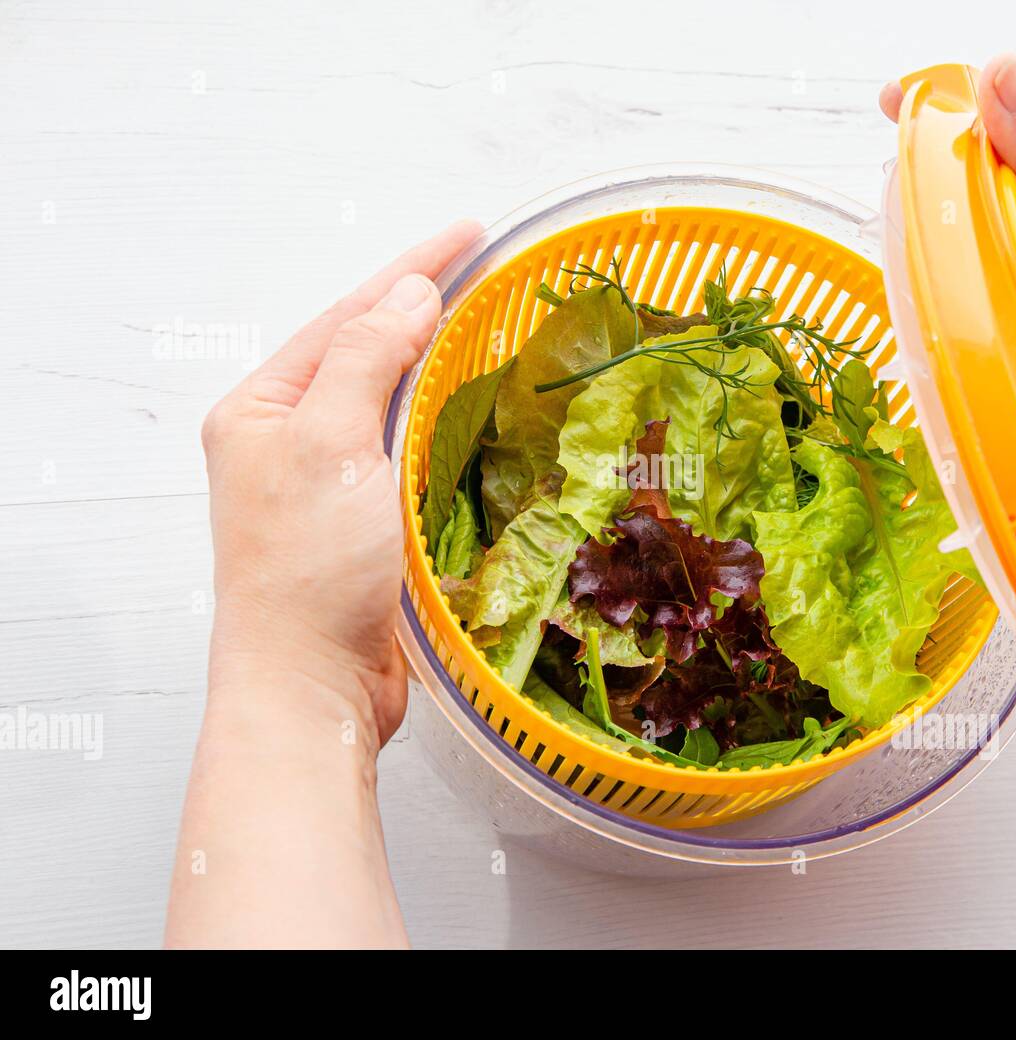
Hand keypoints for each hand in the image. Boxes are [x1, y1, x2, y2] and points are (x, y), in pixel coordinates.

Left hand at [201, 221, 480, 744]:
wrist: (312, 683)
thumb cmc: (307, 570)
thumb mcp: (331, 446)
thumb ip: (367, 360)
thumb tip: (408, 294)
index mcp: (262, 409)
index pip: (346, 316)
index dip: (410, 270)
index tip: (467, 234)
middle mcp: (289, 438)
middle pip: (366, 351)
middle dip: (423, 308)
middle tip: (485, 268)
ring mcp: (327, 480)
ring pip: (391, 401)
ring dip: (437, 362)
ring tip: (486, 320)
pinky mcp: (364, 520)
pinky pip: (408, 450)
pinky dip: (444, 422)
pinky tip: (475, 405)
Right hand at [882, 54, 1015, 777]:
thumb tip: (1001, 74)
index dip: (969, 100)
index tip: (904, 104)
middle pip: (1013, 163)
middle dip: (958, 172)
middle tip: (912, 192)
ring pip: (1005, 223)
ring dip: (967, 237)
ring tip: (937, 259)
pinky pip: (1009, 278)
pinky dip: (981, 286)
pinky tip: (972, 305)